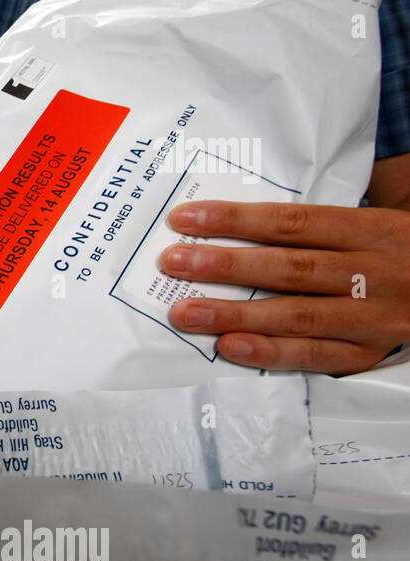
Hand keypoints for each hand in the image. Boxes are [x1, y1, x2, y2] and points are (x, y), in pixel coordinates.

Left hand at [160, 201, 409, 374]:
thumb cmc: (402, 251)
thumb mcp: (379, 220)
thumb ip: (325, 216)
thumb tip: (250, 204)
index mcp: (372, 231)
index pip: (293, 222)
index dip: (236, 219)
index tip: (185, 220)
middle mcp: (372, 273)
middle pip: (289, 268)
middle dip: (225, 266)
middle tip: (173, 263)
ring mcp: (372, 318)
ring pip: (296, 315)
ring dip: (234, 315)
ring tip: (185, 313)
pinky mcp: (368, 353)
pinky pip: (315, 356)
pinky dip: (270, 353)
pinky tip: (230, 348)